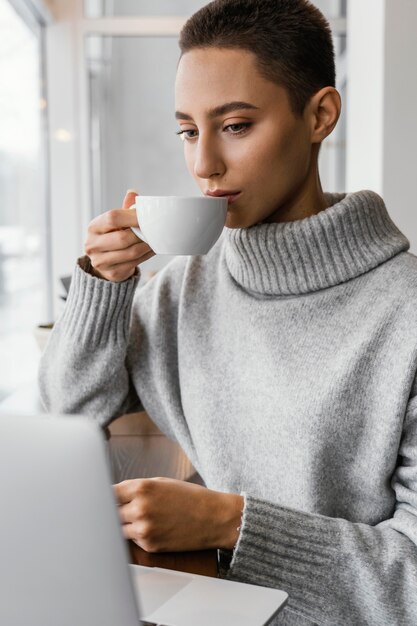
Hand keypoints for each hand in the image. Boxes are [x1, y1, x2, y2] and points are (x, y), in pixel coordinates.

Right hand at [84, 190, 154, 281]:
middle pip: (122, 238)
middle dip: (141, 234)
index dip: (132, 217)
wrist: (104, 262)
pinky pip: (135, 263)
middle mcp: (92, 245)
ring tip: (156, 239)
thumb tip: (133, 193)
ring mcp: (101, 261)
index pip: (112, 218)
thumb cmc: (112, 236)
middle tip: (155, 230)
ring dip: (147, 246)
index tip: (147, 216)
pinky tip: (152, 249)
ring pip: (131, 252)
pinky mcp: (112, 273)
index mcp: (94, 227)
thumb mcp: (115, 222)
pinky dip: (147, 255)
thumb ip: (124, 210)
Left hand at [113, 477, 243, 552]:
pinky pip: (133, 540)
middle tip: (120, 511)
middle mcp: (140, 508)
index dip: (105, 496)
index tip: (101, 499)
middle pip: (110, 512)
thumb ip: (135, 488)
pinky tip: (152, 528)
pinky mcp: (149, 545)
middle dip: (114, 511)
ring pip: (118, 529)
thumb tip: (111, 495)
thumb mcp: (161, 483)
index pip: (108, 493)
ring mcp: (143, 529)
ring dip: (124, 524)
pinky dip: (137, 535)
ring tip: (140, 519)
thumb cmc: (188, 497)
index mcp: (142, 487)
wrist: (213, 518)